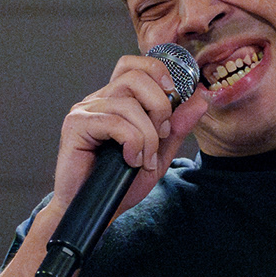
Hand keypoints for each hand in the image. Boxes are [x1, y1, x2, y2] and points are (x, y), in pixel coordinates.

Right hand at [52, 53, 211, 217]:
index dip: (160, 73)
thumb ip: (178, 127)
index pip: (137, 65)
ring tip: (144, 159)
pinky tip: (129, 161)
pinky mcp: (76, 125)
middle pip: (136, 76)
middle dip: (160, 106)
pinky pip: (115, 121)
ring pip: (129, 103)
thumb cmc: (122, 185)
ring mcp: (86, 110)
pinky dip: (132, 142)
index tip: (175, 98)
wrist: (97, 211)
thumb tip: (200, 99)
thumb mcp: (160, 155)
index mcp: (118, 100)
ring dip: (147, 135)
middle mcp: (100, 99)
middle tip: (162, 135)